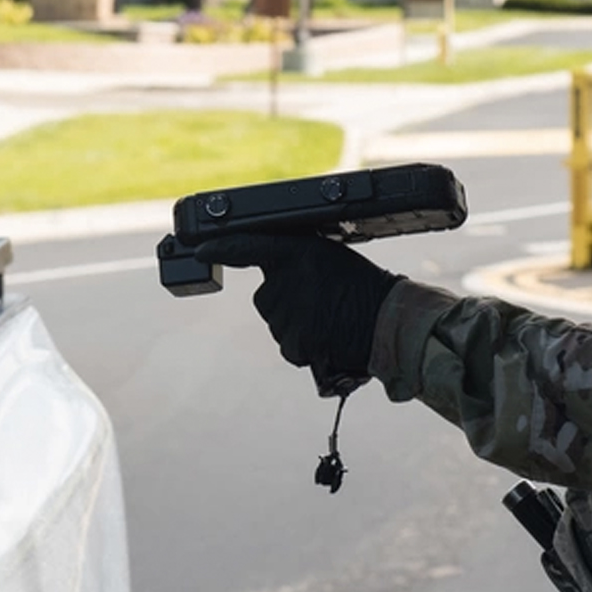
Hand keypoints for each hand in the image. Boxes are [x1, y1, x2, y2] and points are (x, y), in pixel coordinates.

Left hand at [193, 234, 400, 395]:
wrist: (389, 323)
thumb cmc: (364, 287)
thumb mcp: (328, 258)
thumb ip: (294, 260)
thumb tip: (269, 272)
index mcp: (297, 252)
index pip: (247, 246)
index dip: (221, 248)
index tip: (201, 250)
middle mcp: (285, 282)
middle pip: (266, 296)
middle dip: (286, 300)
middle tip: (322, 300)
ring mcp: (286, 317)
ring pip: (278, 322)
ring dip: (297, 323)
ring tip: (331, 318)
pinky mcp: (292, 345)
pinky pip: (289, 345)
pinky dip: (305, 344)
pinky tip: (329, 336)